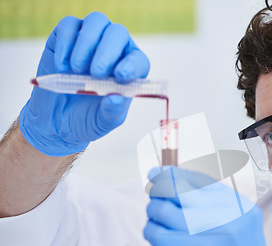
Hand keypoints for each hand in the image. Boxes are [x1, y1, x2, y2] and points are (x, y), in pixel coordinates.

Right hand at [18, 12, 149, 155]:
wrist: (56, 121)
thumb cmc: (87, 118)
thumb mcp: (103, 122)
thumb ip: (112, 111)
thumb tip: (116, 99)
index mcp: (129, 70)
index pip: (138, 59)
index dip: (132, 64)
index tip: (121, 75)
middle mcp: (113, 50)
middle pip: (118, 33)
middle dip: (108, 51)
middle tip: (96, 73)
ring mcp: (90, 40)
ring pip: (96, 22)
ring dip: (88, 43)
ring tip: (77, 69)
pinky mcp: (65, 38)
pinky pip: (69, 25)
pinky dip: (66, 43)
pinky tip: (62, 65)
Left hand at [144, 167, 271, 245]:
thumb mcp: (241, 222)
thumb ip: (216, 202)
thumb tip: (178, 180)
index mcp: (237, 205)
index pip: (197, 178)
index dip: (173, 173)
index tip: (159, 172)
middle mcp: (223, 216)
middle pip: (175, 188)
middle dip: (159, 188)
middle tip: (154, 190)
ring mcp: (204, 236)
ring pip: (160, 209)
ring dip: (155, 213)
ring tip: (162, 222)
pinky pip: (154, 232)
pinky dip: (152, 232)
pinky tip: (163, 240)